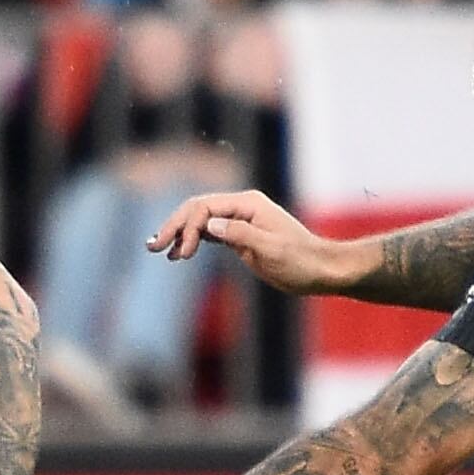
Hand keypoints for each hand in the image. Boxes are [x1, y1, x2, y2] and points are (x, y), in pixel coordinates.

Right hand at [151, 187, 353, 293]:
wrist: (321, 270)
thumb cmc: (300, 261)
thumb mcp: (271, 250)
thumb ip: (239, 235)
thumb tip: (208, 226)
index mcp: (248, 204)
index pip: (205, 208)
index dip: (187, 227)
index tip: (180, 254)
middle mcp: (241, 207)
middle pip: (197, 209)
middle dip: (174, 226)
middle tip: (152, 247)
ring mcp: (240, 220)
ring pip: (200, 220)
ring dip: (179, 233)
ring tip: (159, 251)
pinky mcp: (240, 235)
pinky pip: (209, 232)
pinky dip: (192, 241)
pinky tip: (179, 254)